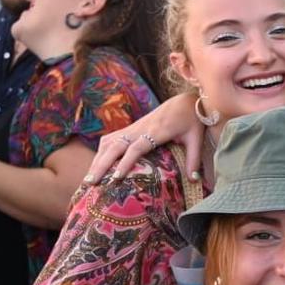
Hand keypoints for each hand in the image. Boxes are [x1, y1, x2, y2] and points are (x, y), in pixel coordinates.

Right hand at [83, 93, 203, 184]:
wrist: (186, 101)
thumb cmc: (192, 121)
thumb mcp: (196, 139)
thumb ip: (194, 159)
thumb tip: (194, 181)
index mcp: (157, 131)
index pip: (137, 148)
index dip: (125, 163)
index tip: (115, 178)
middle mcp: (140, 128)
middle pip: (115, 146)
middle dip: (101, 164)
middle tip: (89, 183)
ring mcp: (133, 127)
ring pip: (109, 142)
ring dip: (97, 159)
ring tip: (88, 178)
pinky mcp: (131, 128)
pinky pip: (111, 138)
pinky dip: (101, 150)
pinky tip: (97, 163)